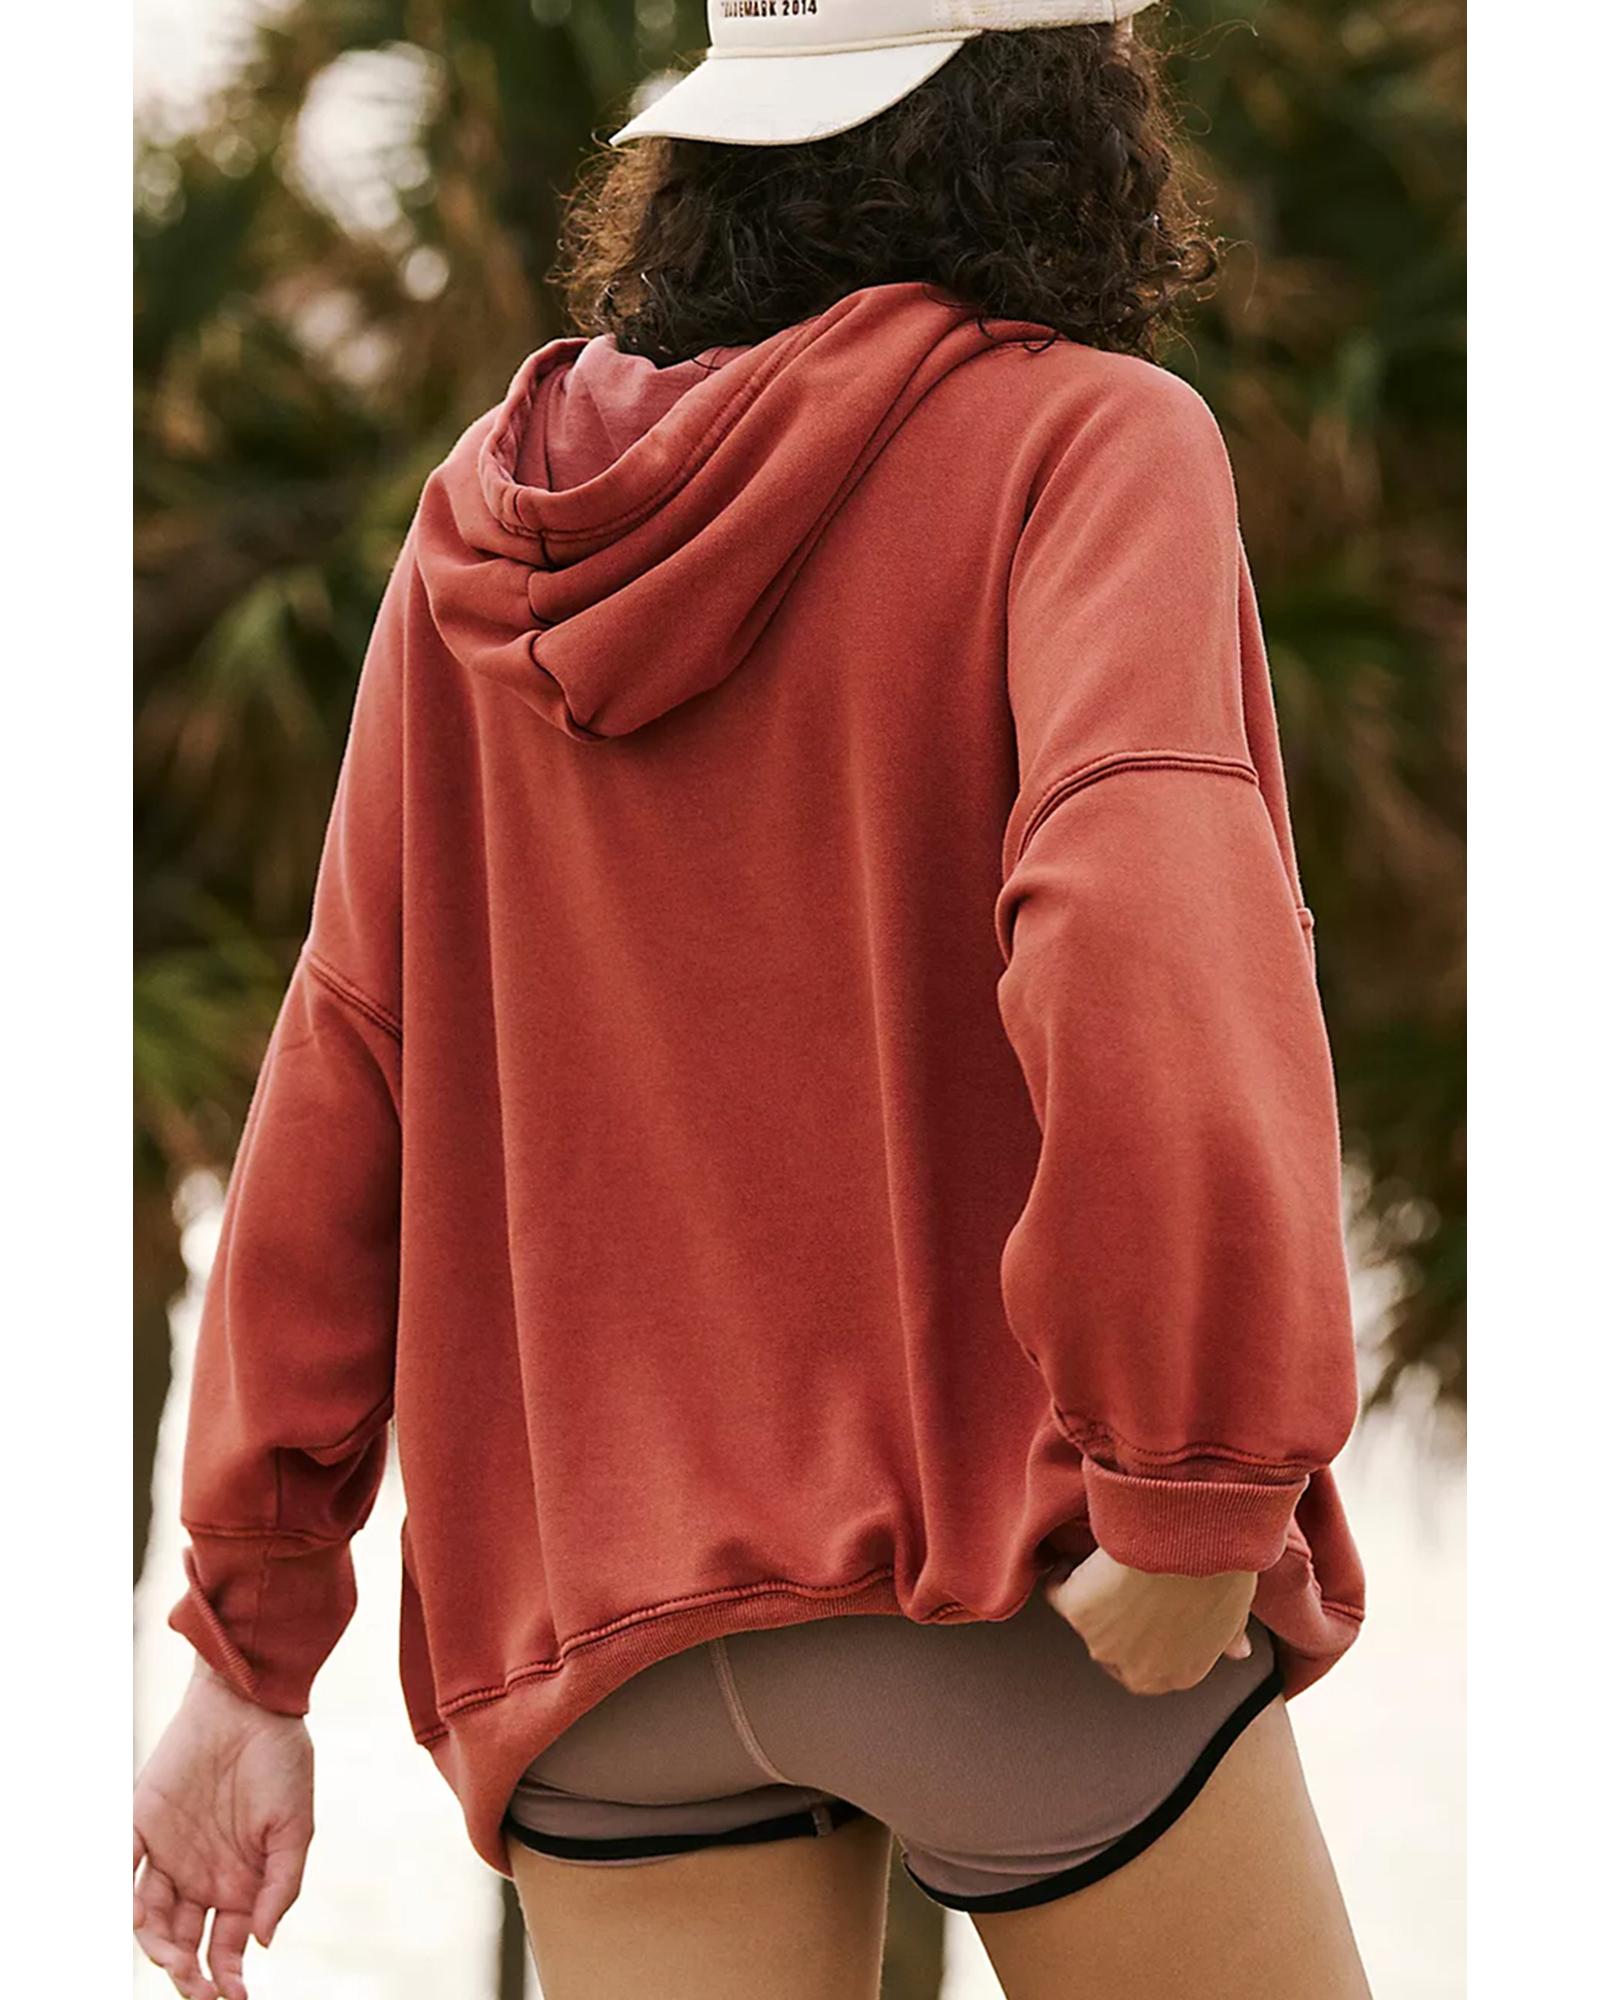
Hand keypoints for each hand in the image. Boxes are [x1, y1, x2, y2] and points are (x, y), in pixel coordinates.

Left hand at [133, 1661, 313, 1999]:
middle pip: (182, 1942)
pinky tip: (136, 1919)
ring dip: (159, 1946)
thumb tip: (263, 1941)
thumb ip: (281, 1884)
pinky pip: (122, 1868)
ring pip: (151, 1918)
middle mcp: (199, 1876)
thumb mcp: (296, 1827)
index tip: (233, 1997)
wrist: (252, 1704)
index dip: (225, 1978)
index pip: (223, 1947)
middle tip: (198, 1990)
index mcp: (238, 1883)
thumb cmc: (282, 1761)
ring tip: (174, 1961)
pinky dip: (120, 1896)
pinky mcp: (142, 1823)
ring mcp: (168, 1853)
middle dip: (188, 1975)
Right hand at [1045, 1547, 1257, 1694]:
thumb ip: (1228, 1638)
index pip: (1149, 1668)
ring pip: (1086, 1621)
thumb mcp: (1235, 1613)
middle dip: (1116, 1620)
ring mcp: (1103, 1643)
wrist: (1194, 1543)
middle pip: (1113, 1648)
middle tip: (1122, 1582)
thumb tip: (1240, 1654)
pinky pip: (1058, 1591)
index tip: (1144, 1608)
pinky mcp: (1077, 1611)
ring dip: (1090, 1594)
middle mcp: (1138, 1670)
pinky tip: (1078, 1553)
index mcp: (1178, 1675)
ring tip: (1101, 1562)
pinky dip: (1062, 1572)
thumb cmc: (1222, 1573)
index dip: (1145, 1636)